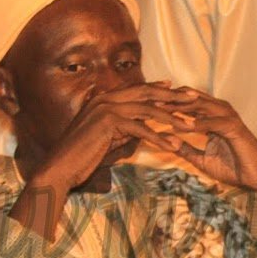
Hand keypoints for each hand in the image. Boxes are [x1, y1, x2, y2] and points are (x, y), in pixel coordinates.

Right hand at [12, 82, 193, 239]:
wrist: (61, 168)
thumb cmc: (84, 156)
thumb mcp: (109, 138)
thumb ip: (125, 129)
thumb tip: (144, 129)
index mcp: (105, 98)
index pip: (139, 90)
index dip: (161, 89)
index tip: (182, 91)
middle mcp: (105, 98)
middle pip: (147, 94)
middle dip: (173, 97)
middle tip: (195, 99)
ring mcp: (106, 108)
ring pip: (147, 110)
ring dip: (171, 118)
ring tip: (191, 126)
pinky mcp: (108, 123)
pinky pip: (140, 129)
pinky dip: (159, 137)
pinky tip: (174, 145)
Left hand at [143, 88, 256, 196]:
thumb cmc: (234, 169)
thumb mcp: (202, 159)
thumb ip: (186, 149)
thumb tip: (167, 141)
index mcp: (213, 117)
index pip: (188, 103)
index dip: (169, 103)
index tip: (148, 105)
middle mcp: (221, 112)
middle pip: (192, 99)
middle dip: (171, 100)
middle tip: (149, 101)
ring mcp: (229, 118)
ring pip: (201, 106)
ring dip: (181, 108)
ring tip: (162, 108)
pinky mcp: (235, 128)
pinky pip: (213, 122)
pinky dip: (198, 123)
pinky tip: (182, 125)